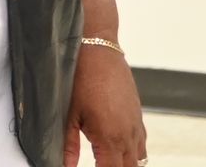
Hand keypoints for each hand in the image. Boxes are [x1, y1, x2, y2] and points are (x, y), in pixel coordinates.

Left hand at [65, 43, 147, 166]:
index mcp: (110, 138)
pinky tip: (118, 150)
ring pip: (138, 160)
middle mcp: (128, 135)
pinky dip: (133, 153)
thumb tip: (64, 166)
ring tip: (107, 161)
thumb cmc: (81, 79)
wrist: (98, 50)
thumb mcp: (69, 114)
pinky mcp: (138, 116)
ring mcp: (136, 126)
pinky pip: (141, 144)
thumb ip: (68, 145)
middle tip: (99, 163)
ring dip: (125, 165)